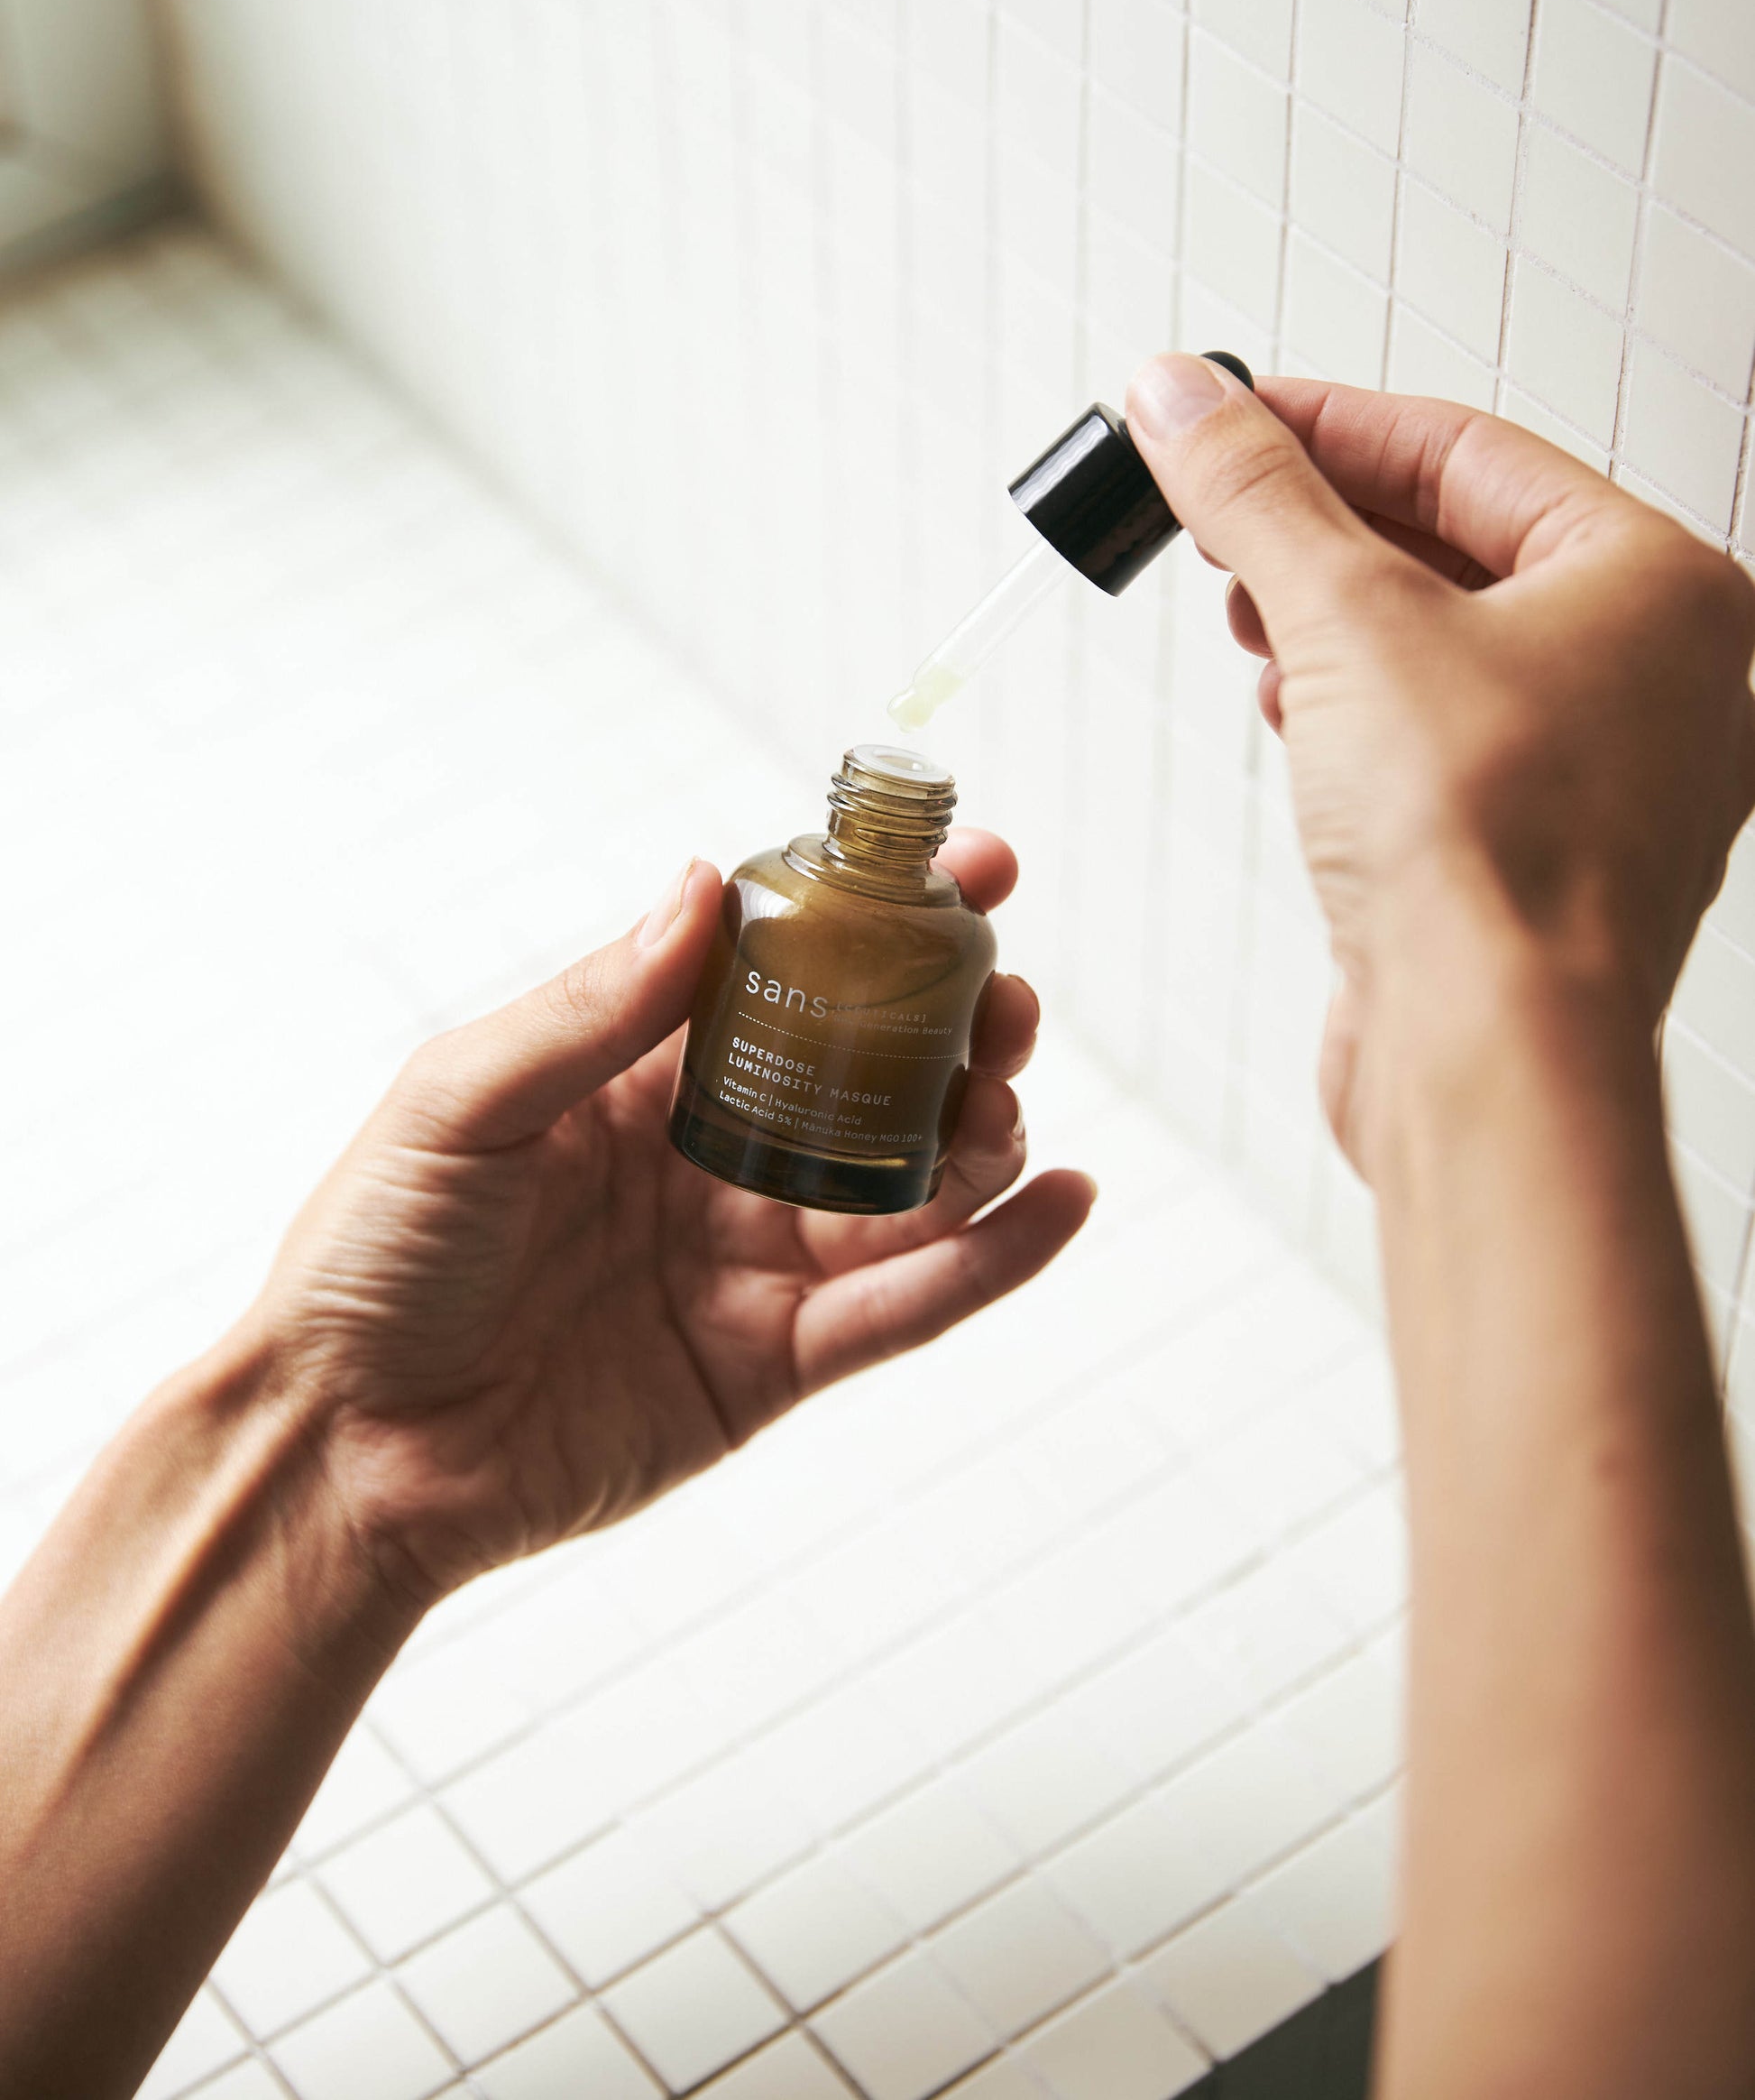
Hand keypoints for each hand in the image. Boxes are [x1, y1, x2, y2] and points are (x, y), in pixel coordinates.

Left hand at [237, 834, 1092, 1608]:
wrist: (344, 1448)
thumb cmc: (370, 1257)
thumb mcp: (463, 1101)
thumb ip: (596, 1006)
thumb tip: (705, 884)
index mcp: (641, 1075)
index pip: (790, 975)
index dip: (883, 920)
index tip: (971, 867)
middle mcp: (713, 1158)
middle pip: (875, 1078)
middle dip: (959, 1026)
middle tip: (1008, 996)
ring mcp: (751, 1263)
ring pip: (909, 1187)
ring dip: (982, 1135)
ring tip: (1008, 1099)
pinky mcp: (773, 1366)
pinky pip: (904, 1307)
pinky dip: (994, 1261)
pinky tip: (1064, 1202)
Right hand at [1125, 355, 1754, 1166]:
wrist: (1489, 1056)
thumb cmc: (1487, 858)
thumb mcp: (1343, 617)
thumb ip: (1256, 493)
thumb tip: (1184, 398)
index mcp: (1665, 586)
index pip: (1469, 450)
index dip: (1325, 422)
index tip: (1223, 412)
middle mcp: (1663, 676)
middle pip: (1459, 544)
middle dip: (1321, 527)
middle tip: (1213, 507)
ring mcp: (1610, 772)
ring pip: (1449, 645)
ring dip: (1332, 620)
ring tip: (1246, 612)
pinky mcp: (1542, 853)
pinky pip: (1445, 740)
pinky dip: (1360, 711)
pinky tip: (1294, 712)